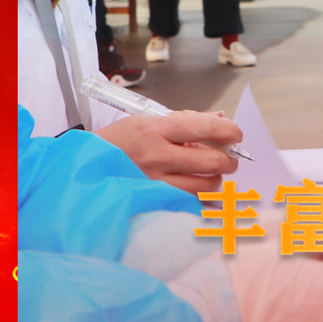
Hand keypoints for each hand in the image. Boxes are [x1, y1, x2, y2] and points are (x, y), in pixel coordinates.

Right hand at [96, 110, 243, 193]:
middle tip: (228, 158)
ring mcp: (155, 182)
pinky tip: (201, 191)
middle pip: (211, 161)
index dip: (228, 130)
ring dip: (216, 180)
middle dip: (228, 160)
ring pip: (205, 186)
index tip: (235, 134)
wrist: (86, 167)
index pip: (204, 127)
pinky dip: (203, 198)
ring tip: (211, 174)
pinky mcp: (154, 201)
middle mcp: (157, 156)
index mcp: (156, 130)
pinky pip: (192, 204)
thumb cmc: (119, 142)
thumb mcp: (147, 120)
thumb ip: (186, 120)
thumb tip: (219, 117)